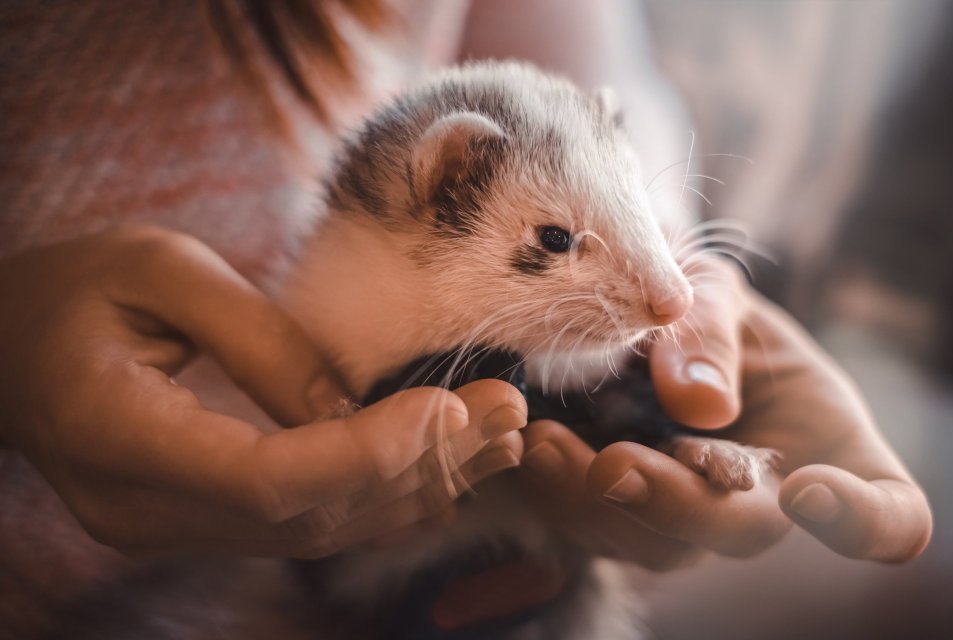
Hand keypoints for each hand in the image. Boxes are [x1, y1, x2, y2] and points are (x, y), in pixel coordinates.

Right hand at [0, 226, 525, 556]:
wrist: (11, 342)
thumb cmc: (75, 286)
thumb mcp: (161, 269)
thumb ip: (259, 338)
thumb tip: (355, 404)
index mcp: (117, 438)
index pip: (265, 481)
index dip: (366, 454)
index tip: (447, 408)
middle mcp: (147, 508)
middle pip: (306, 517)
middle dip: (417, 467)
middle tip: (506, 414)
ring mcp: (172, 526)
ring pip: (315, 531)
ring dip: (415, 486)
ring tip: (500, 436)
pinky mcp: (200, 518)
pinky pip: (303, 522)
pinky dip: (379, 495)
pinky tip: (446, 464)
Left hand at [521, 258, 930, 565]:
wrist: (646, 332)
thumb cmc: (706, 316)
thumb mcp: (715, 296)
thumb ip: (711, 335)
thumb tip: (700, 404)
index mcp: (825, 448)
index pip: (887, 515)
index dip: (863, 522)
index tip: (808, 490)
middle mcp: (762, 499)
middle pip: (738, 531)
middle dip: (676, 504)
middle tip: (617, 465)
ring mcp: (692, 518)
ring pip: (653, 542)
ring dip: (595, 502)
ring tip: (546, 446)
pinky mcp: (625, 518)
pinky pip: (592, 528)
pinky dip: (555, 494)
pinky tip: (526, 446)